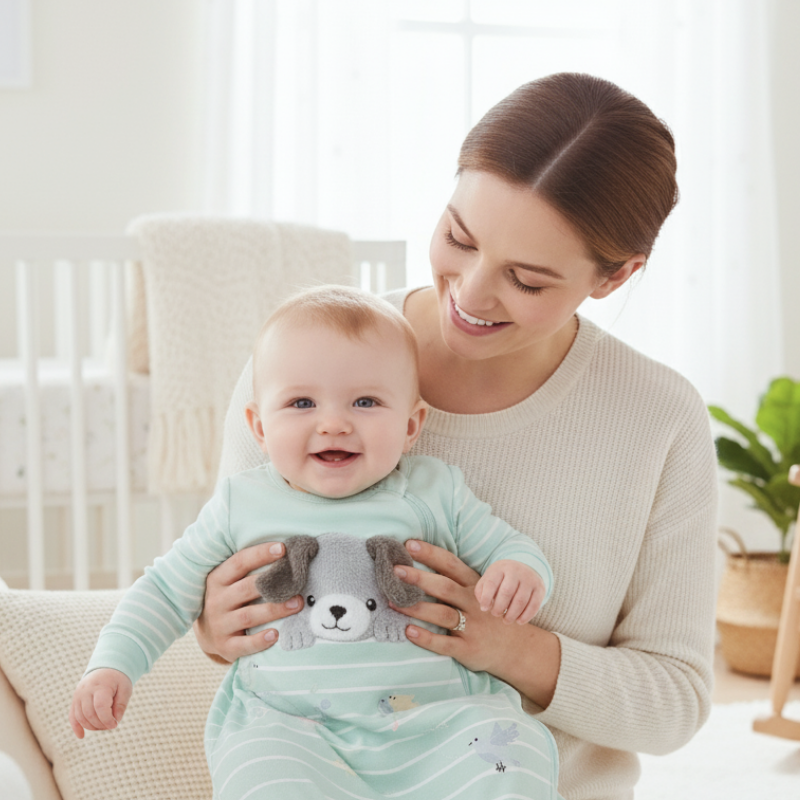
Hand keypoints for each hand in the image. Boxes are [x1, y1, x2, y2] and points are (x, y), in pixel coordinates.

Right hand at [69, 668, 131, 738]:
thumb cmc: (118, 679)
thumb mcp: (125, 688)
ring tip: (104, 726)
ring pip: (81, 717)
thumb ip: (121, 704)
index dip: (107, 719)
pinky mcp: (75, 700)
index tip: (115, 724)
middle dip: (101, 724)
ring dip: (92, 726)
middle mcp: (86, 690)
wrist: (106, 667)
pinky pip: (72, 716)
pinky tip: (81, 736)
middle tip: (111, 725)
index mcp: (100, 686)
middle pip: (90, 714)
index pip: (100, 707)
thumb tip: (115, 721)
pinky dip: (76, 727)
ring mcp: (78, 695)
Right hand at [193, 542, 303, 662]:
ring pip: (248, 616)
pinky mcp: (225, 646)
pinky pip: (244, 644)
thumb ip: (249, 570)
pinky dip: (260, 640)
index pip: (239, 562)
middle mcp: (216, 601)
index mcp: (217, 579)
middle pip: (246, 589)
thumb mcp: (229, 582)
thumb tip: (285, 552)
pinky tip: (276, 634)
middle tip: (298, 580)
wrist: (206, 634)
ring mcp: (219, 625)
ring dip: (274, 610)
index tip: (283, 548)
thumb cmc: (227, 599)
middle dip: (273, 584)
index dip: (260, 554)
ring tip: (297, 604)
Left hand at [393, 540, 560, 708]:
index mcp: (474, 585)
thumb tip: (418, 564)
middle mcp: (474, 603)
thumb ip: (455, 580)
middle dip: (419, 578)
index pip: (450, 564)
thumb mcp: (479, 592)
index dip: (430, 553)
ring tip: (392, 602)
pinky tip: (409, 631)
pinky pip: (445, 644)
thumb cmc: (489, 614)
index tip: (409, 544)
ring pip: (442, 614)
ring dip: (416, 608)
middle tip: (395, 571)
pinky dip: (426, 638)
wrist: (517, 648)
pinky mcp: (468, 649)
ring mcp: (472, 627)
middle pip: (444, 587)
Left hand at [474, 559, 545, 624]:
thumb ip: (482, 590)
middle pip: (506, 592)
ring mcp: (529, 579)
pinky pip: (534, 606)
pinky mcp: (540, 589)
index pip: (491, 583)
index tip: (484, 609)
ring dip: (512, 615)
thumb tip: (484, 606)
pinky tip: (519, 621)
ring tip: (506, 620)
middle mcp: (516, 571)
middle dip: (499, 607)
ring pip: (520, 600)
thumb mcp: (490, 578)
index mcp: (500, 568)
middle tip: (496, 614)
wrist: (526, 567)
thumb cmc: (502, 578)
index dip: (486, 598)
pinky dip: (526, 616)